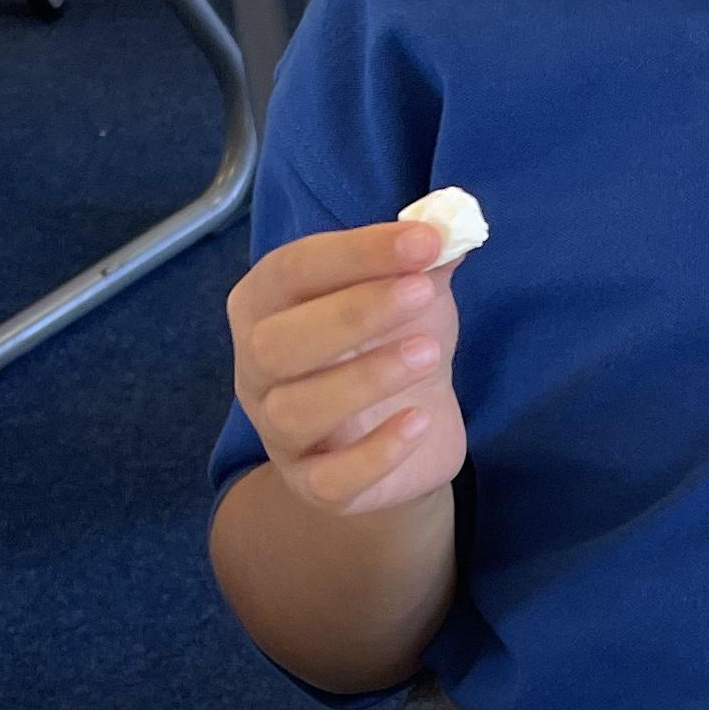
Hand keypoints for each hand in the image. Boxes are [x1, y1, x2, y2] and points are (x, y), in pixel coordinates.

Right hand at [228, 222, 465, 516]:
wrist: (410, 430)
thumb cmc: (393, 343)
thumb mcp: (413, 292)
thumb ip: (424, 260)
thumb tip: (451, 225)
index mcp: (267, 303)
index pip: (293, 269)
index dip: (357, 252)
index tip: (424, 239)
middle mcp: (257, 367)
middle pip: (277, 344)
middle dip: (351, 315)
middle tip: (421, 293)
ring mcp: (279, 432)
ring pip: (295, 412)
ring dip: (364, 379)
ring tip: (428, 354)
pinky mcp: (313, 485)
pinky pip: (329, 479)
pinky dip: (375, 453)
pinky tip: (419, 421)